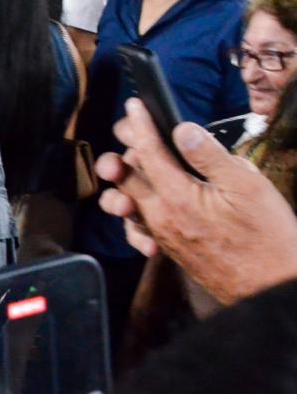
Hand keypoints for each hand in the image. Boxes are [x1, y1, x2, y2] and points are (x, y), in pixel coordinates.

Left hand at [97, 98, 296, 304]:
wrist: (271, 288)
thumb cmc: (268, 238)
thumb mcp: (247, 187)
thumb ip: (210, 156)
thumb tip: (182, 128)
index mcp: (178, 196)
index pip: (148, 151)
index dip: (140, 124)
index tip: (135, 104)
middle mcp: (160, 216)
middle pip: (126, 175)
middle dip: (124, 148)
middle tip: (130, 128)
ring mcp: (161, 234)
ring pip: (125, 201)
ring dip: (121, 181)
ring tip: (127, 164)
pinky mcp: (167, 247)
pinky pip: (137, 227)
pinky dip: (133, 212)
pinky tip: (140, 203)